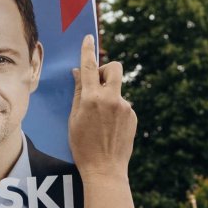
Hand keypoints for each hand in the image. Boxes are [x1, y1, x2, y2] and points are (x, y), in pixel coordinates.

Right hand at [68, 35, 134, 180]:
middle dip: (106, 69)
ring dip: (108, 96)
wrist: (105, 169)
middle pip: (114, 68)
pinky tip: (109, 128)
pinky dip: (115, 111)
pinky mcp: (133, 116)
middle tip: (97, 82)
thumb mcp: (74, 118)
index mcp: (92, 98)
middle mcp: (111, 99)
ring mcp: (125, 107)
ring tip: (100, 120)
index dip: (87, 50)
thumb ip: (79, 93)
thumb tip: (79, 73)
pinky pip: (122, 105)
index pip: (88, 67)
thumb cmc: (83, 146)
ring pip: (117, 90)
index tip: (88, 38)